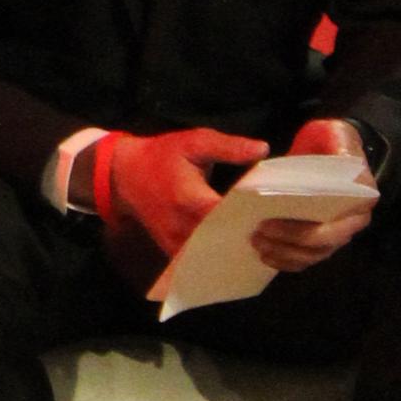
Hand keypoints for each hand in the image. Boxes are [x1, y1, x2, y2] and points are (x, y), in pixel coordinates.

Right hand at [95, 123, 265, 260]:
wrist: (124, 175)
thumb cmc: (161, 156)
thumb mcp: (193, 142)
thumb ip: (229, 147)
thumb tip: (263, 149)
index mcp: (192, 200)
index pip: (231, 215)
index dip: (255, 213)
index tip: (277, 208)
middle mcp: (185, 228)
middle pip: (227, 238)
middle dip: (251, 231)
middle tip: (277, 223)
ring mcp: (178, 243)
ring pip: (217, 252)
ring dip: (238, 244)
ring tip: (262, 233)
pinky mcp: (174, 250)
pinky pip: (203, 258)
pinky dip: (221, 252)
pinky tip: (238, 242)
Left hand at [259, 114, 380, 271]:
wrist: (325, 149)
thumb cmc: (330, 141)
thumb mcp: (336, 133)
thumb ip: (338, 142)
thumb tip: (339, 159)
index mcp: (360, 199)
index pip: (337, 224)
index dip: (306, 231)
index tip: (273, 221)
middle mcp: (353, 222)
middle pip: (322, 244)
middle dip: (288, 242)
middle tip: (259, 231)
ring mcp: (336, 234)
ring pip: (312, 255)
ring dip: (283, 253)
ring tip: (256, 241)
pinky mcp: (320, 241)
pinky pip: (304, 260)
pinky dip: (285, 261)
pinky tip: (264, 255)